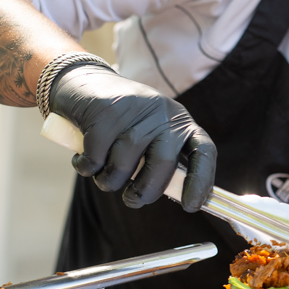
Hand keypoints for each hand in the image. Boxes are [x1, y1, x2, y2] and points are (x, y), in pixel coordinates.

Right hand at [49, 63, 216, 210]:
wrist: (84, 82)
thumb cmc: (123, 123)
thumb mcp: (152, 136)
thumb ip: (163, 162)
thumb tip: (178, 197)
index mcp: (180, 123)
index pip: (204, 152)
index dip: (201, 182)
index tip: (191, 206)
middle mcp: (163, 115)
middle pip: (162, 166)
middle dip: (144, 192)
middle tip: (132, 199)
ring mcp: (134, 113)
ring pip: (123, 167)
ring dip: (108, 180)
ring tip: (103, 171)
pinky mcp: (103, 113)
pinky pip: (95, 160)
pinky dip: (86, 168)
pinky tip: (84, 158)